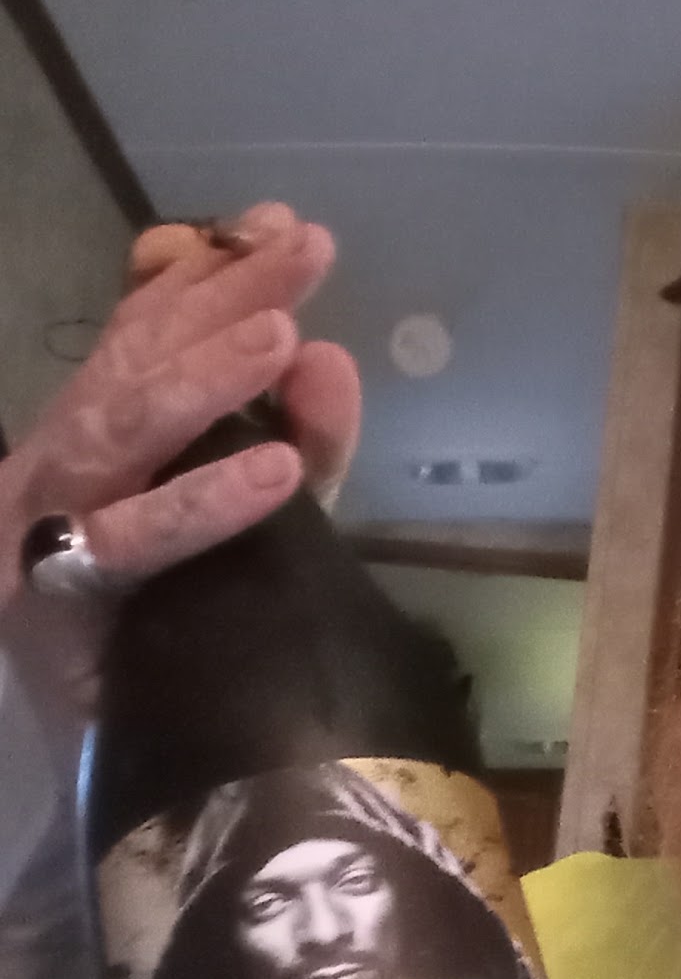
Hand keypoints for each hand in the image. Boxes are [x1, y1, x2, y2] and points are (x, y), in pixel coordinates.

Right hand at [0, 203, 360, 729]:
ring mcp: (48, 519)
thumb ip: (302, 441)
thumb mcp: (254, 518)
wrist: (112, 751)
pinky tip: (275, 472)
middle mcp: (65, 456)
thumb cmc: (171, 625)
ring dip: (201, 376)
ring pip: (118, 426)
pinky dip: (200, 504)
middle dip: (220, 298)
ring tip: (283, 336)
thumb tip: (334, 358)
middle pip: (138, 358)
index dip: (216, 273)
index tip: (287, 227)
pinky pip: (128, 543)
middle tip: (304, 252)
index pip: (152, 331)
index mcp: (103, 429)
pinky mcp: (52, 595)